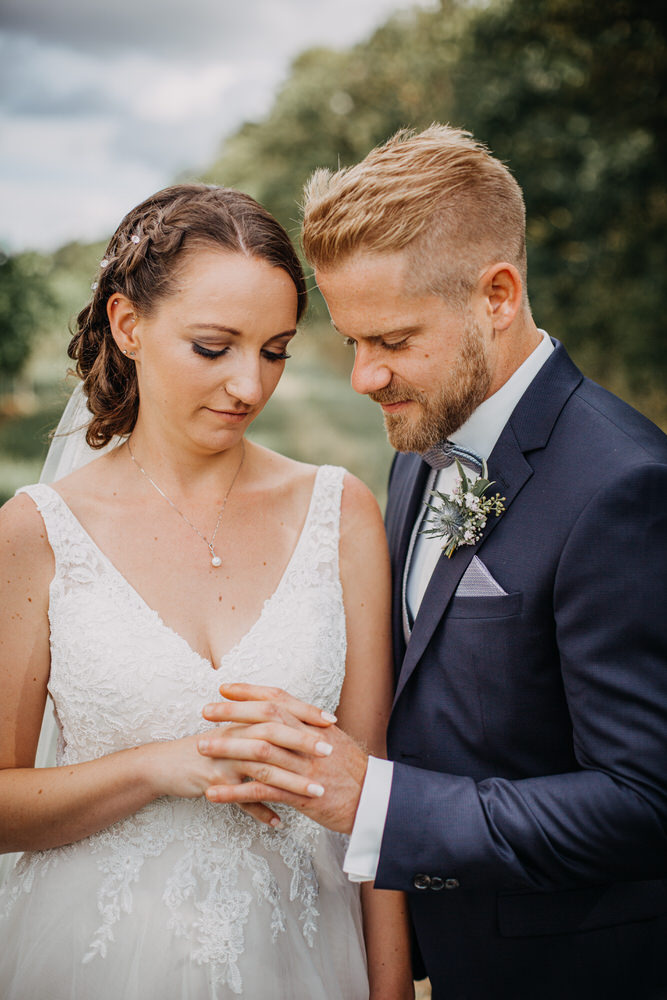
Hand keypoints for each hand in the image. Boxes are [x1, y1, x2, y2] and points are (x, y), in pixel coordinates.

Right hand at [144, 724, 334, 806]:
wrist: (165, 764)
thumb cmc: (206, 748)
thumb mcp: (232, 734)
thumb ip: (259, 730)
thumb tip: (292, 729)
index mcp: (243, 720)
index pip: (278, 708)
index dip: (304, 712)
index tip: (330, 720)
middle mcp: (235, 735)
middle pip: (274, 734)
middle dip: (303, 742)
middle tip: (329, 751)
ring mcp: (225, 759)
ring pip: (263, 768)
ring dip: (292, 782)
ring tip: (316, 793)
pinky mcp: (214, 782)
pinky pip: (243, 800)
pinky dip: (262, 812)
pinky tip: (280, 823)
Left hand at [199, 684, 368, 833]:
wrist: (376, 802)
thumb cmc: (353, 772)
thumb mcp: (335, 741)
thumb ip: (310, 728)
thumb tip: (287, 716)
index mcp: (315, 726)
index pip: (279, 699)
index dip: (250, 691)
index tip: (225, 688)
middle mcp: (309, 742)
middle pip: (265, 719)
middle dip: (232, 713)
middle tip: (205, 711)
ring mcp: (304, 768)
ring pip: (260, 753)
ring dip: (227, 749)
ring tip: (201, 748)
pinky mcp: (300, 796)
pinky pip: (262, 792)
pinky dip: (235, 792)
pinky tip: (213, 793)